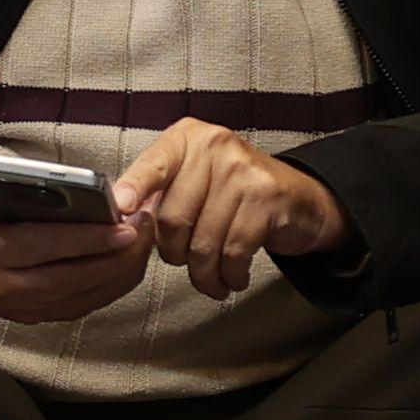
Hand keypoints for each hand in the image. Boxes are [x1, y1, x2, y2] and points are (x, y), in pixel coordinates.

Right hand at [0, 153, 153, 326]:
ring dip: (116, 275)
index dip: (86, 239)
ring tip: (144, 245)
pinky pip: (75, 307)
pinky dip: (105, 290)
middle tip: (145, 232)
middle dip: (113, 258)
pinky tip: (127, 267)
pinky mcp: (26, 315)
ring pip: (77, 298)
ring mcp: (13, 306)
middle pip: (68, 278)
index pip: (42, 247)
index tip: (124, 227)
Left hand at [116, 118, 350, 298]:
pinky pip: (233, 252)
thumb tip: (122, 221)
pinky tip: (233, 276)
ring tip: (210, 280)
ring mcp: (242, 170)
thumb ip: (157, 194)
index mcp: (186, 139)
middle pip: (173, 217)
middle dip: (174, 253)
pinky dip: (229, 275)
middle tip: (184, 262)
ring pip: (202, 242)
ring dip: (204, 273)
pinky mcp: (266, 198)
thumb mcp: (192, 180)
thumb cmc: (234, 193)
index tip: (122, 208)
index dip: (135, 189)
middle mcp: (214, 146)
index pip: (153, 165)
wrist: (297, 199)